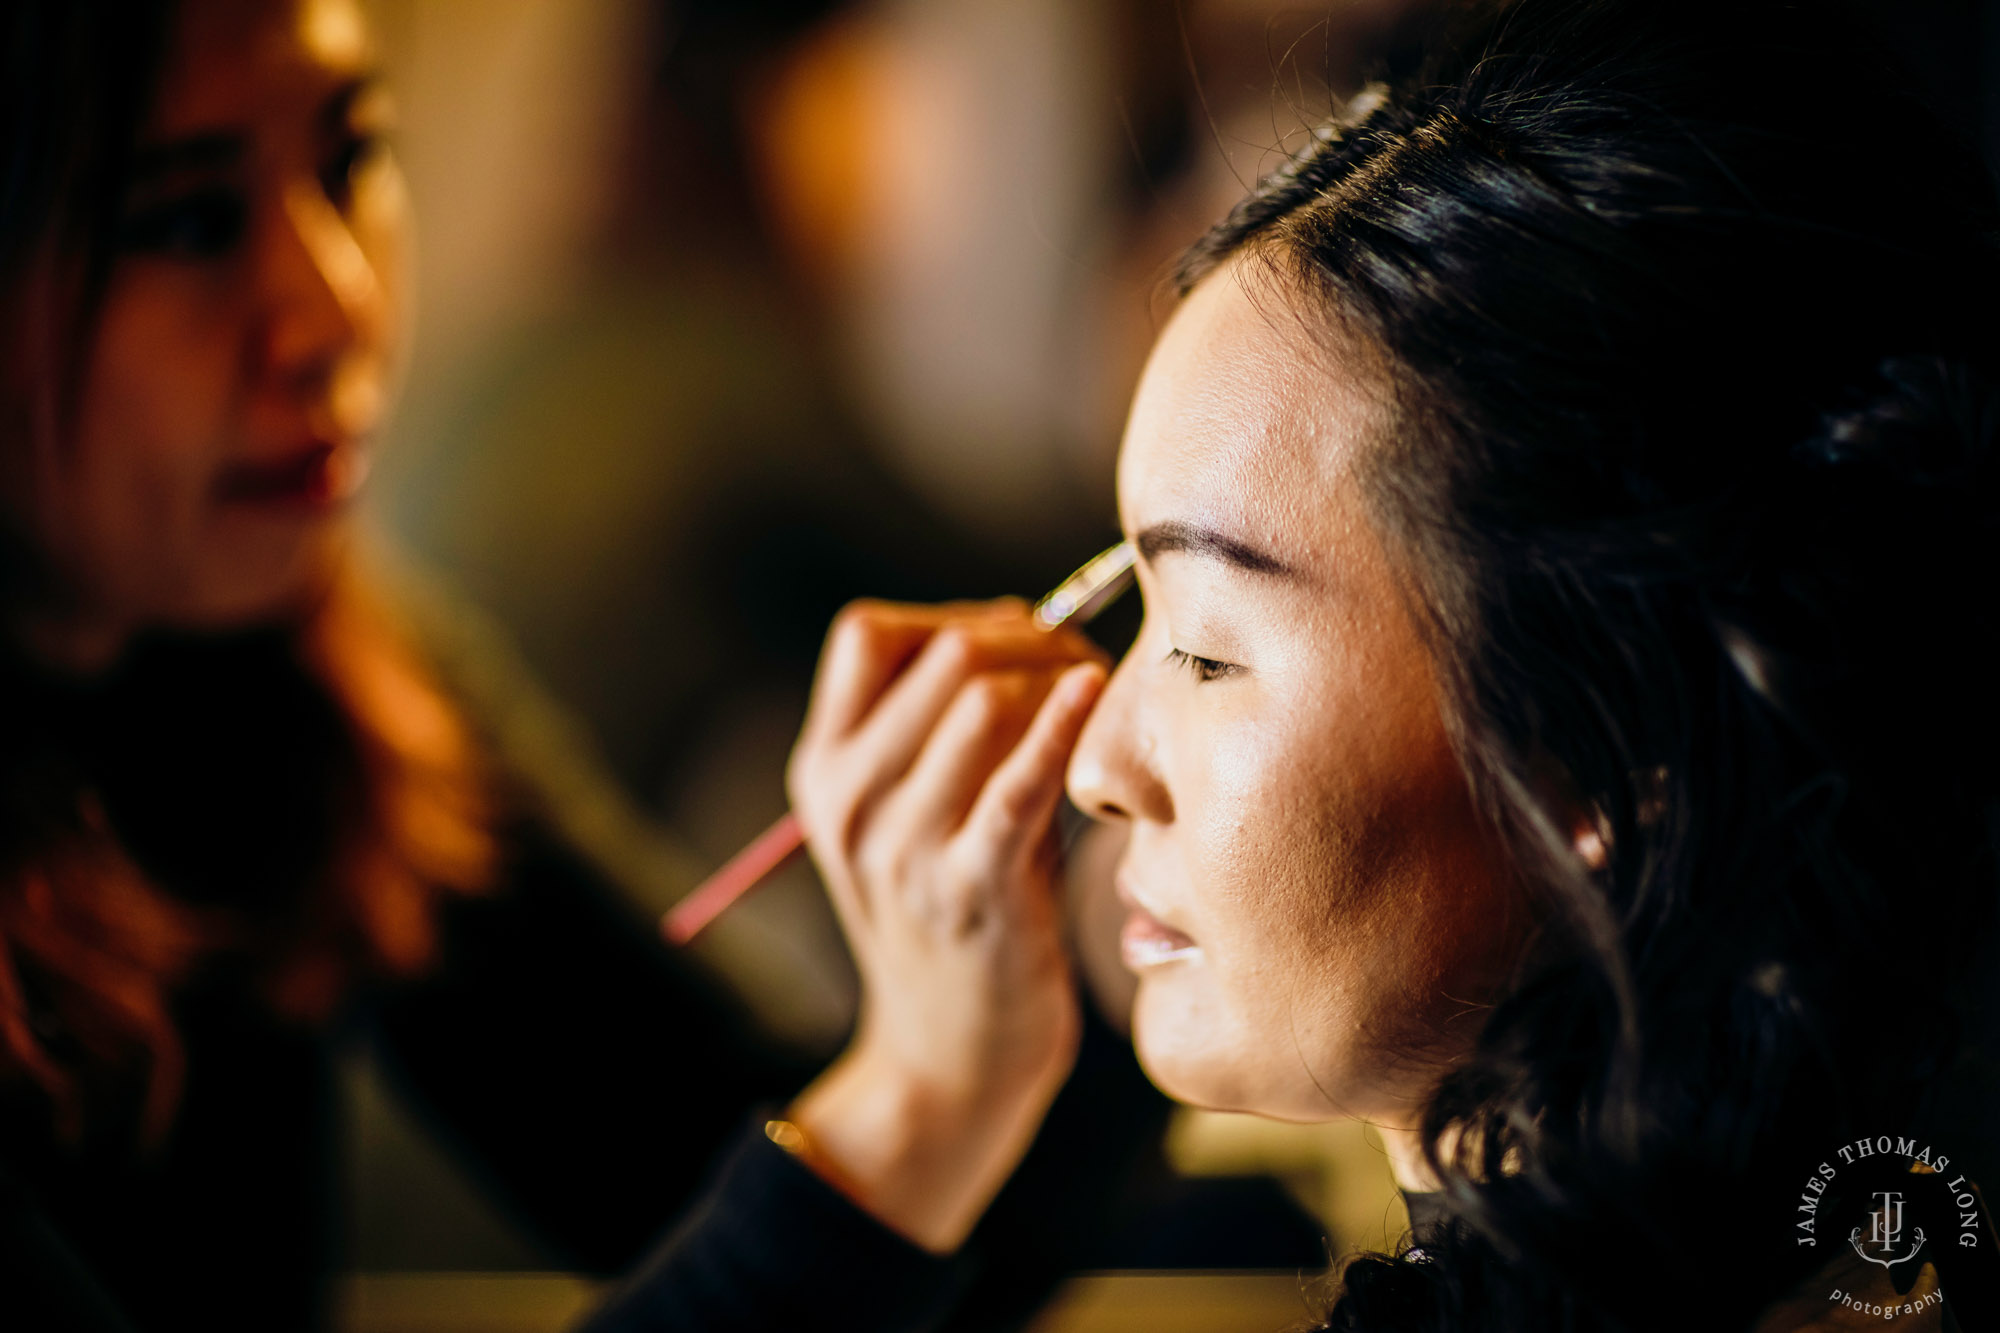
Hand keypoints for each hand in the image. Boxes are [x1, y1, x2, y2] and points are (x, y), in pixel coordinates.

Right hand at [782, 598, 1106, 1251]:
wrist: (949, 1062)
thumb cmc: (959, 918)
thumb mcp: (912, 818)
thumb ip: (944, 732)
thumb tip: (1031, 631)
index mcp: (825, 772)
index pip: (869, 636)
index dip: (955, 619)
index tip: (1017, 645)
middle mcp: (849, 802)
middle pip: (945, 653)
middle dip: (1032, 641)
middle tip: (1081, 666)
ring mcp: (903, 848)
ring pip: (985, 699)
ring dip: (1060, 681)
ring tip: (1096, 703)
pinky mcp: (971, 891)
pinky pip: (1018, 782)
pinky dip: (1061, 725)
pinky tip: (1093, 694)